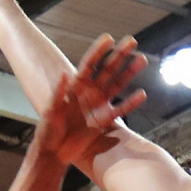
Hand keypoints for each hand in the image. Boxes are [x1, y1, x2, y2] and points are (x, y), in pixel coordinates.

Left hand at [36, 35, 146, 164]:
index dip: (99, 51)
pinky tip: (142, 94)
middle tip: (132, 41)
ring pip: (117, 85)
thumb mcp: (50, 111)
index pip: (89, 64)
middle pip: (107, 69)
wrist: (54, 152)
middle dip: (120, 55)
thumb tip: (64, 73)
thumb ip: (58, 93)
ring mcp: (98, 105)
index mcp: (76, 87)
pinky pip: (121, 110)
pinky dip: (131, 103)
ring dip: (129, 72)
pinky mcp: (104, 121)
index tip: (109, 38)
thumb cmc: (48, 130)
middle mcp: (90, 92)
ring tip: (141, 60)